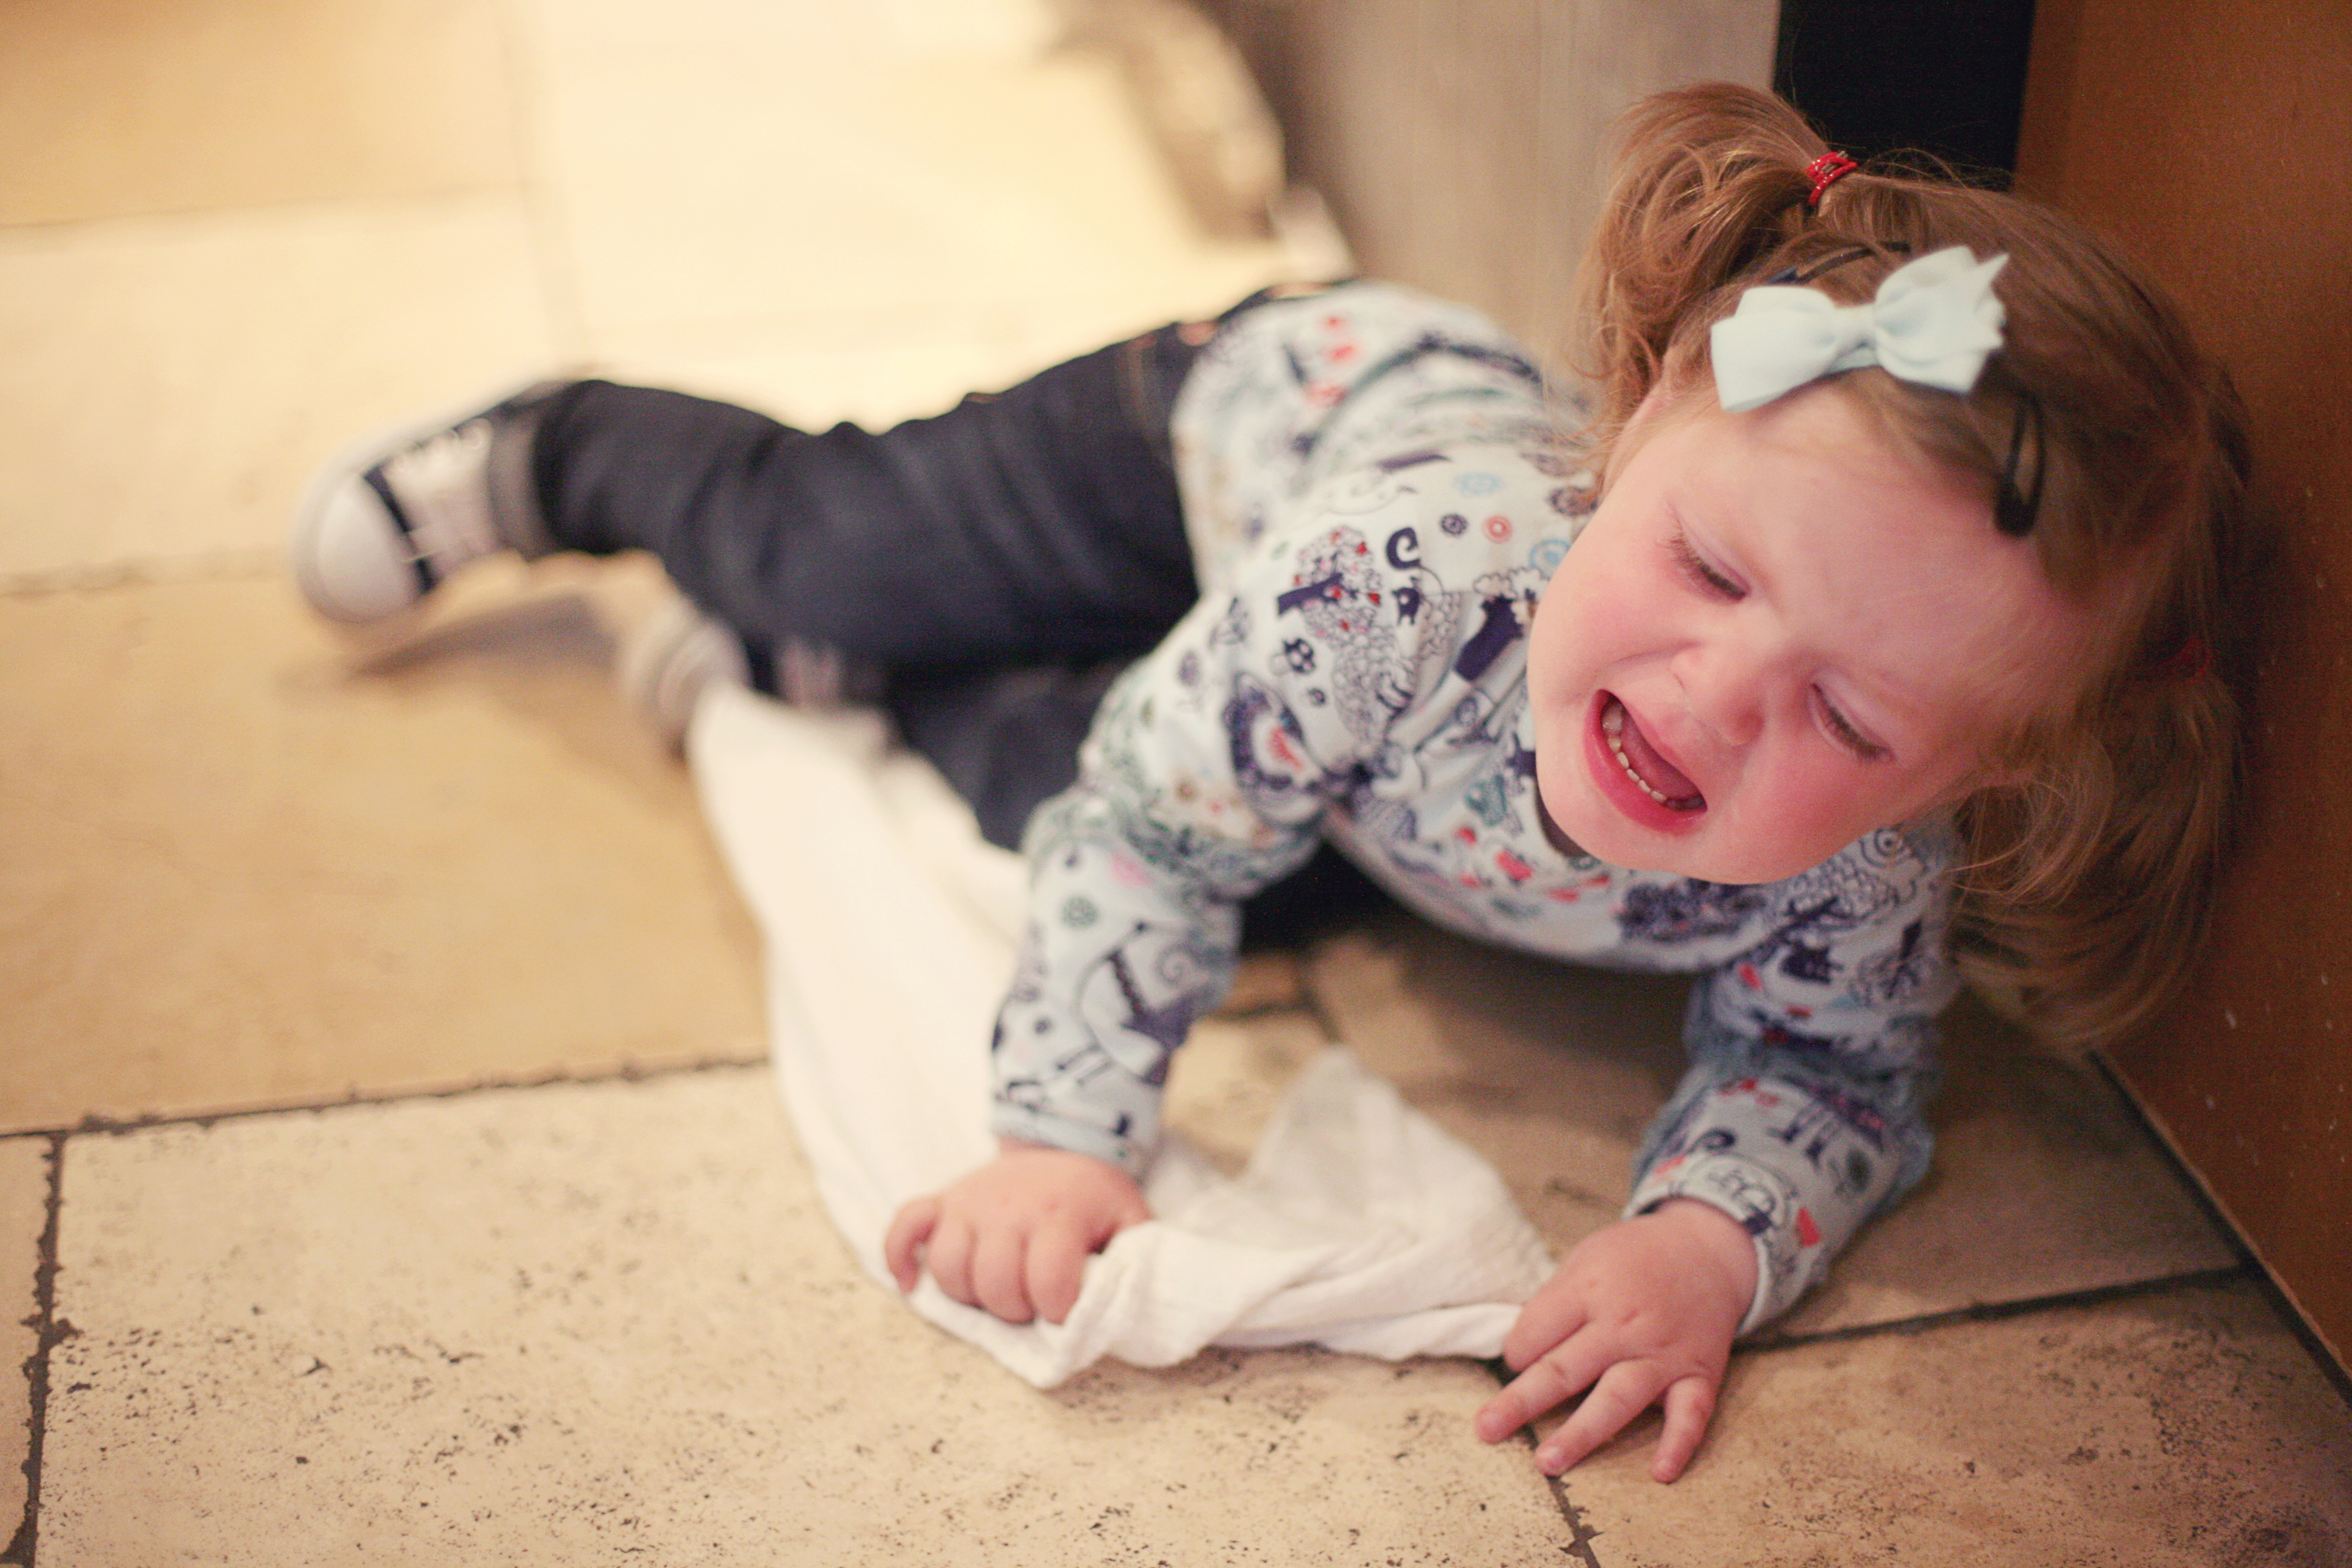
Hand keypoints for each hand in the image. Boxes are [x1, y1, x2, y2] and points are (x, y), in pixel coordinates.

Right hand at [883, 1140, 1149, 1325]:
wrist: (1062, 1140)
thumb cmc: (1094, 1195)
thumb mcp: (1130, 1219)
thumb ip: (1132, 1260)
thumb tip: (1119, 1306)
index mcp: (1058, 1215)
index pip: (1048, 1282)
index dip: (1057, 1309)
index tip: (1066, 1309)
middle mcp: (1007, 1207)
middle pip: (994, 1284)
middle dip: (1015, 1308)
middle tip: (1033, 1301)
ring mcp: (968, 1202)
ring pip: (948, 1268)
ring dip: (970, 1293)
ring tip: (996, 1290)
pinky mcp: (943, 1201)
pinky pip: (904, 1227)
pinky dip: (900, 1257)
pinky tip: (912, 1284)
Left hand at [1473, 1200, 1756, 1481]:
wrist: (1706, 1249)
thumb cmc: (1635, 1256)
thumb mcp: (1586, 1257)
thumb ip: (1556, 1301)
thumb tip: (1521, 1350)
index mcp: (1590, 1290)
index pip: (1536, 1331)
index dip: (1516, 1352)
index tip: (1516, 1363)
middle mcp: (1624, 1325)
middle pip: (1565, 1370)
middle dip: (1521, 1401)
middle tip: (1487, 1429)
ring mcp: (1662, 1353)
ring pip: (1618, 1398)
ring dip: (1582, 1433)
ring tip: (1547, 1461)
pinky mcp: (1699, 1374)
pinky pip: (1691, 1414)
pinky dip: (1679, 1444)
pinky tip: (1660, 1472)